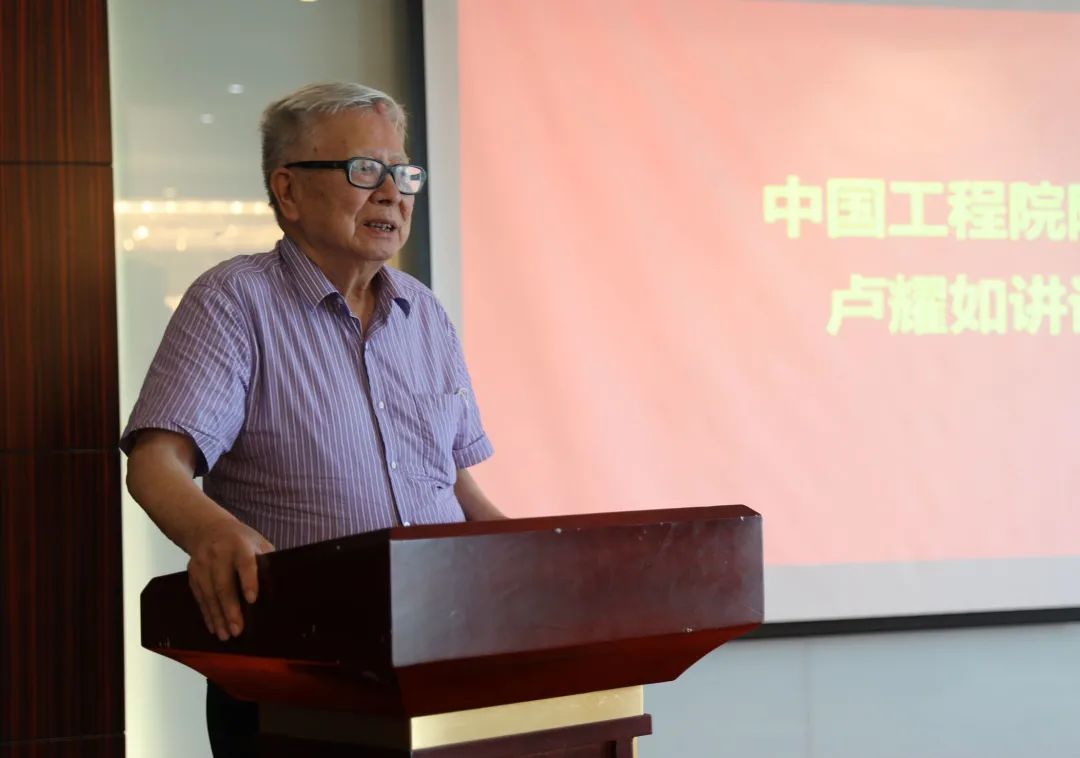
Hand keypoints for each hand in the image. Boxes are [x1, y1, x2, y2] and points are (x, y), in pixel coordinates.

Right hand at [185, 516, 273, 640]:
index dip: (249, 581)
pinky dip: (207, 613)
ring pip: (209, 594)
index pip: (245, 564)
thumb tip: (279, 584)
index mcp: (240, 545)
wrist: (208, 528)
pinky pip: (199, 597)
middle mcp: (219, 554)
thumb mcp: (257, 542)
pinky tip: (214, 626)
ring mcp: (203, 565)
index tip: (252, 599)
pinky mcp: (193, 574)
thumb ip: (266, 560)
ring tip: (225, 634)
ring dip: (217, 616)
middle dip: (230, 609)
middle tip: (238, 629)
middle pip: (223, 584)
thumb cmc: (241, 539)